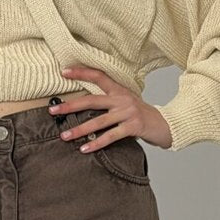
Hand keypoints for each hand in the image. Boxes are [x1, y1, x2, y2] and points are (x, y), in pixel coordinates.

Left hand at [50, 66, 172, 149]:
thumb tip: (83, 105)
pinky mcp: (133, 127)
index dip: (81, 72)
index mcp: (119, 90)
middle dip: (70, 106)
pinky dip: (96, 142)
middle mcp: (122, 99)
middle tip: (53, 111)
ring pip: (98, 121)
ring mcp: (128, 113)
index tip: (63, 71)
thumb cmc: (142, 115)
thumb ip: (109, 102)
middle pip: (92, 100)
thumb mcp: (126, 103)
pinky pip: (111, 136)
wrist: (167, 125)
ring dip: (79, 129)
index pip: (98, 76)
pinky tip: (84, 148)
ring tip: (65, 136)